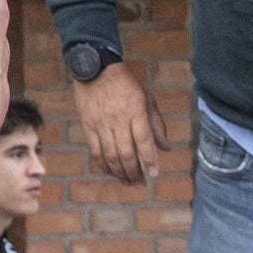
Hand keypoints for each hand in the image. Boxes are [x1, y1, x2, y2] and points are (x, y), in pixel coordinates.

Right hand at [75, 63, 165, 188]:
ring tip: (127, 183)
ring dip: (119, 172)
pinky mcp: (88, 126)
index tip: (154, 174)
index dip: (149, 160)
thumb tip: (165, 148)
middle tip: (141, 184)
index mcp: (135, 111)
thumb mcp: (147, 98)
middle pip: (126, 153)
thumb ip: (157, 124)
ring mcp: (101, 124)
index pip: (143, 141)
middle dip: (134, 172)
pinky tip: (110, 172)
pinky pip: (95, 150)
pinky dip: (102, 164)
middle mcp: (118, 120)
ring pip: (110, 155)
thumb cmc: (125, 83)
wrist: (95, 68)